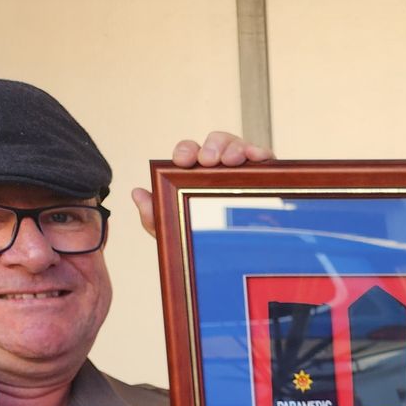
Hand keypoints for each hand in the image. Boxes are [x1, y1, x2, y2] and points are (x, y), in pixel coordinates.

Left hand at [133, 131, 274, 234]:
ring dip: (235, 148)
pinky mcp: (268, 178)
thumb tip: (137, 192)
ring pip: (240, 146)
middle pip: (217, 142)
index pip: (191, 152)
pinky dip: (262, 153)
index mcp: (199, 174)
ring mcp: (245, 171)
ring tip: (231, 162)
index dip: (186, 150)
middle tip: (209, 161)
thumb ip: (155, 216)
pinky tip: (257, 158)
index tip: (182, 162)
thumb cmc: (209, 243)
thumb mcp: (178, 233)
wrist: (244, 263)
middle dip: (212, 146)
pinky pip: (267, 159)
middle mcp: (222, 167)